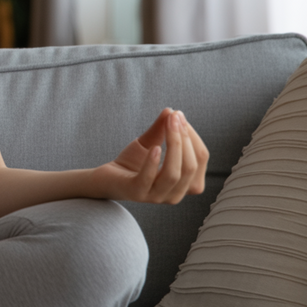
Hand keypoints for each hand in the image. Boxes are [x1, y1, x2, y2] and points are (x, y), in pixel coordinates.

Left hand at [92, 109, 208, 203]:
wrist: (106, 177)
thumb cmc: (132, 162)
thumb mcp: (150, 143)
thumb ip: (161, 129)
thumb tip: (171, 110)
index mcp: (186, 184)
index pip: (200, 160)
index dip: (192, 137)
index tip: (179, 116)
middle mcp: (175, 194)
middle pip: (190, 167)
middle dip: (184, 139)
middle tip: (174, 117)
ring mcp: (156, 196)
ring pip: (174, 174)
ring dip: (174, 146)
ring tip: (168, 125)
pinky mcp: (137, 193)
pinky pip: (149, 179)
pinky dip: (153, 163)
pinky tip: (155, 148)